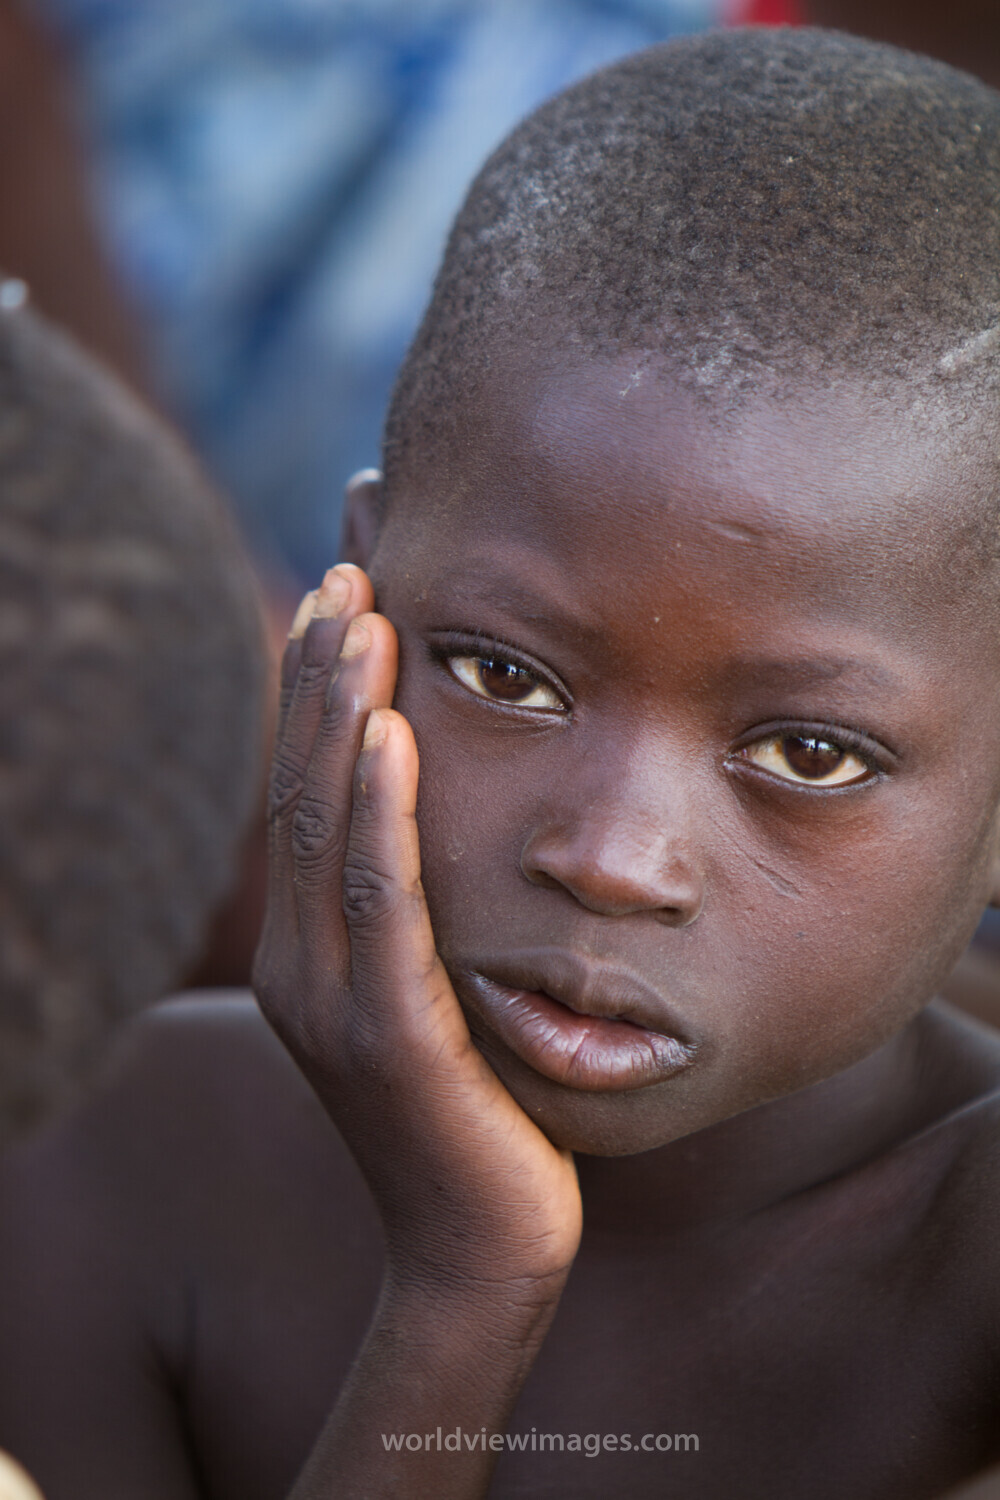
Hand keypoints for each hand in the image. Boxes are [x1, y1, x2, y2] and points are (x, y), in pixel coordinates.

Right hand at [253, 565, 581, 1301]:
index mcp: (311, 954)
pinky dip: (380, 814)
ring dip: (339, 715)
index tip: (344, 599)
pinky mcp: (387, 1038)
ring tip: (362, 616)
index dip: (314, 694)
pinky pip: (379, 904)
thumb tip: (455, 829)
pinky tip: (390, 735)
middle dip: (321, 676)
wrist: (484, 1250)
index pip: (303, 796)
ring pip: (326, 830)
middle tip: (349, 570)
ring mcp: (334, 1003)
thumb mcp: (438, 1000)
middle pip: (300, 790)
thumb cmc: (481, 1116)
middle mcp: (301, 968)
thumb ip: (421, 919)